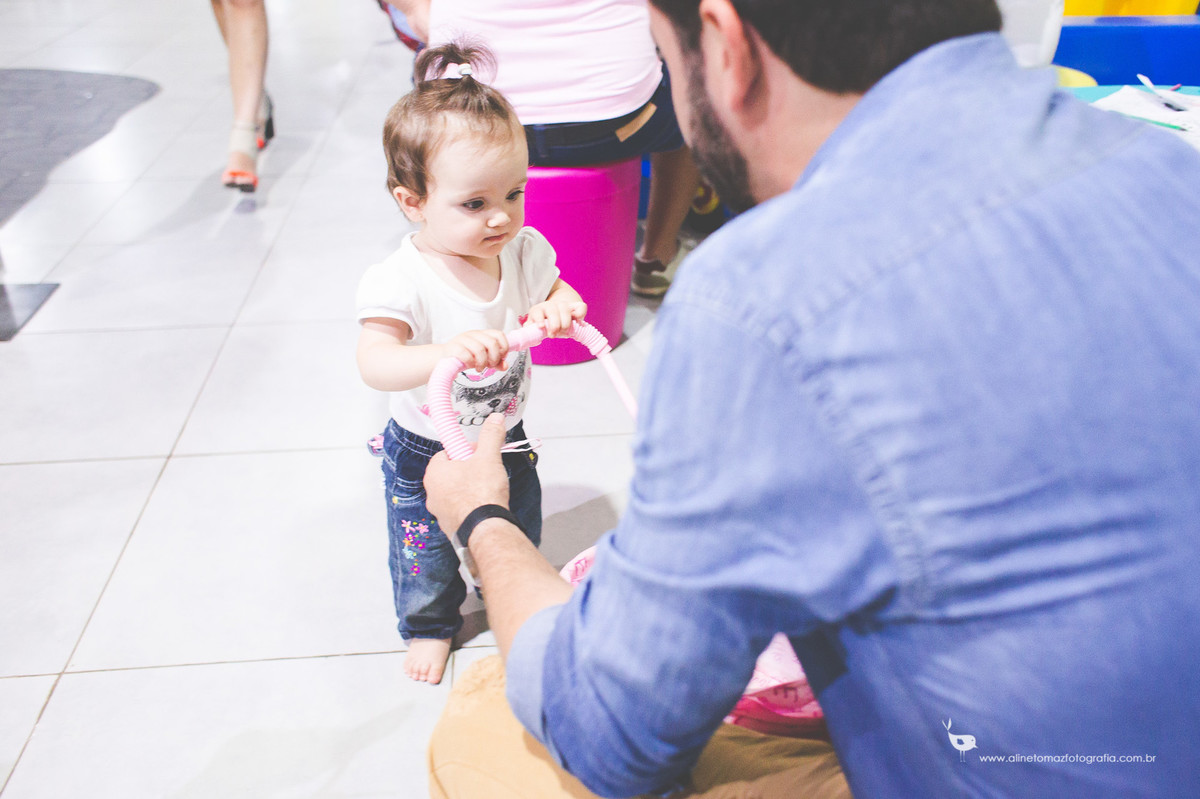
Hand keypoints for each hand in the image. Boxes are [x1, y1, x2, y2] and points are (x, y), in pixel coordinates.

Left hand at [424, 413, 510, 538]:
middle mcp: (432, 493)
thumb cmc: (481, 495)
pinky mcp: (449, 525)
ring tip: (488, 489)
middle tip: (486, 470)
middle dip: (469, 469)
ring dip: (470, 488)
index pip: (447, 452)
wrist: (485, 529)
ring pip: (455, 492)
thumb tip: (495, 419)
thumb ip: (491, 436)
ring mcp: (439, 511)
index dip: (465, 450)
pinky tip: (485, 505)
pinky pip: (459, 509)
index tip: (479, 453)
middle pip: (451, 472)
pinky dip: (471, 506)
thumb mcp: (488, 458)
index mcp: (435, 473)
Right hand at [443, 329, 509, 370]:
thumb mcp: (482, 358)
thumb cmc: (464, 357)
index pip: (499, 334)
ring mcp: (462, 339)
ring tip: (479, 368)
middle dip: (494, 357)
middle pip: (492, 343)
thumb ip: (495, 362)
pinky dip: (470, 362)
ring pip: (479, 349)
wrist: (443, 358)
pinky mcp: (453, 348)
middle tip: (490, 365)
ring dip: (482, 363)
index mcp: (481, 334)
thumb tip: (505, 366)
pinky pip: (466, 355)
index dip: (504, 347)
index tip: (501, 357)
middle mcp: (472, 334)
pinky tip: (469, 365)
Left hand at [526, 299, 586, 337]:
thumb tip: (529, 338)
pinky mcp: (575, 306)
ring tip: (564, 332)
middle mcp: (550, 305)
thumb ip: (531, 332)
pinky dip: (579, 314)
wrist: (559, 314)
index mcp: (538, 310)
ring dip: (565, 322)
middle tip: (553, 335)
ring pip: (565, 308)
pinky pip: (580, 307)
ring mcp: (563, 305)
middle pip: (552, 310)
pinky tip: (577, 322)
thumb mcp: (536, 327)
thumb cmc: (546, 324)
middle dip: (554, 324)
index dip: (539, 319)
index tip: (541, 327)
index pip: (537, 311)